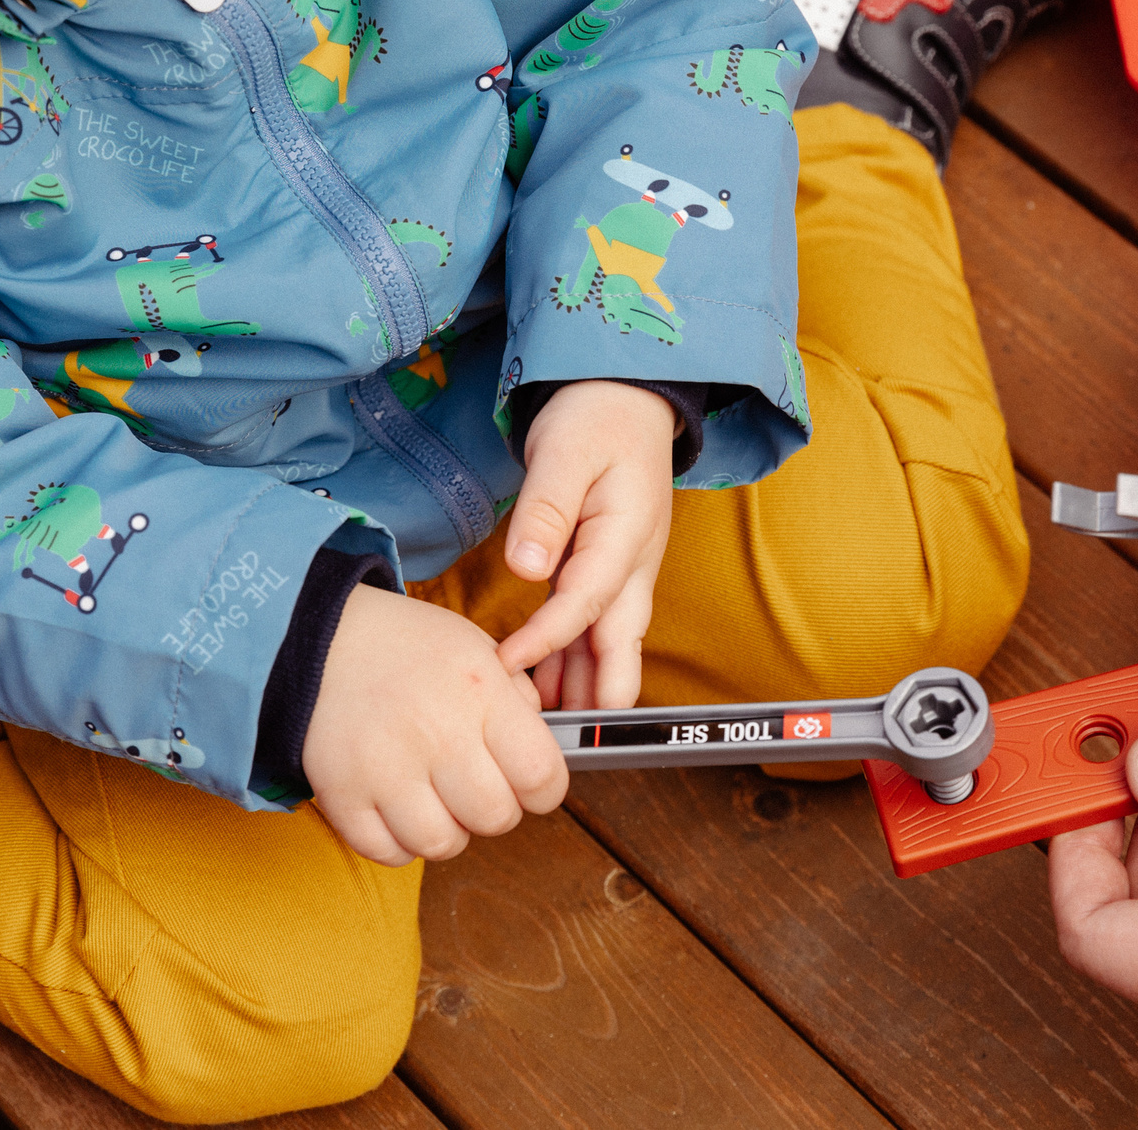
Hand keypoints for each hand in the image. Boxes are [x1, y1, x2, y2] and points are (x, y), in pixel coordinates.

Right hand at [302, 585, 566, 864]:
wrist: (321, 640)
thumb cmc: (410, 649)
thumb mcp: (480, 649)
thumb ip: (520, 701)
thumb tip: (542, 758)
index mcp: (480, 692)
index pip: (541, 776)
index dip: (544, 789)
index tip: (531, 783)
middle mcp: (436, 733)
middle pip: (496, 818)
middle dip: (496, 809)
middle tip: (477, 784)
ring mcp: (385, 768)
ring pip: (443, 845)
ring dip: (448, 829)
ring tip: (437, 796)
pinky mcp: (342, 794)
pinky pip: (389, 853)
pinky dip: (400, 842)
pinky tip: (401, 808)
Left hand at [495, 380, 676, 709]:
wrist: (627, 398)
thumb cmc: (596, 418)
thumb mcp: (565, 451)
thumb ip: (546, 510)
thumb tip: (527, 568)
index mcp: (626, 540)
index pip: (587, 607)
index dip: (547, 643)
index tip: (504, 669)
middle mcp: (633, 570)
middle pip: (619, 654)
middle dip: (589, 702)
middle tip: (537, 738)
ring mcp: (623, 578)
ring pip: (607, 654)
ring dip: (576, 692)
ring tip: (525, 727)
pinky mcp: (605, 577)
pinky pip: (591, 635)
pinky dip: (567, 666)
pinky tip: (532, 690)